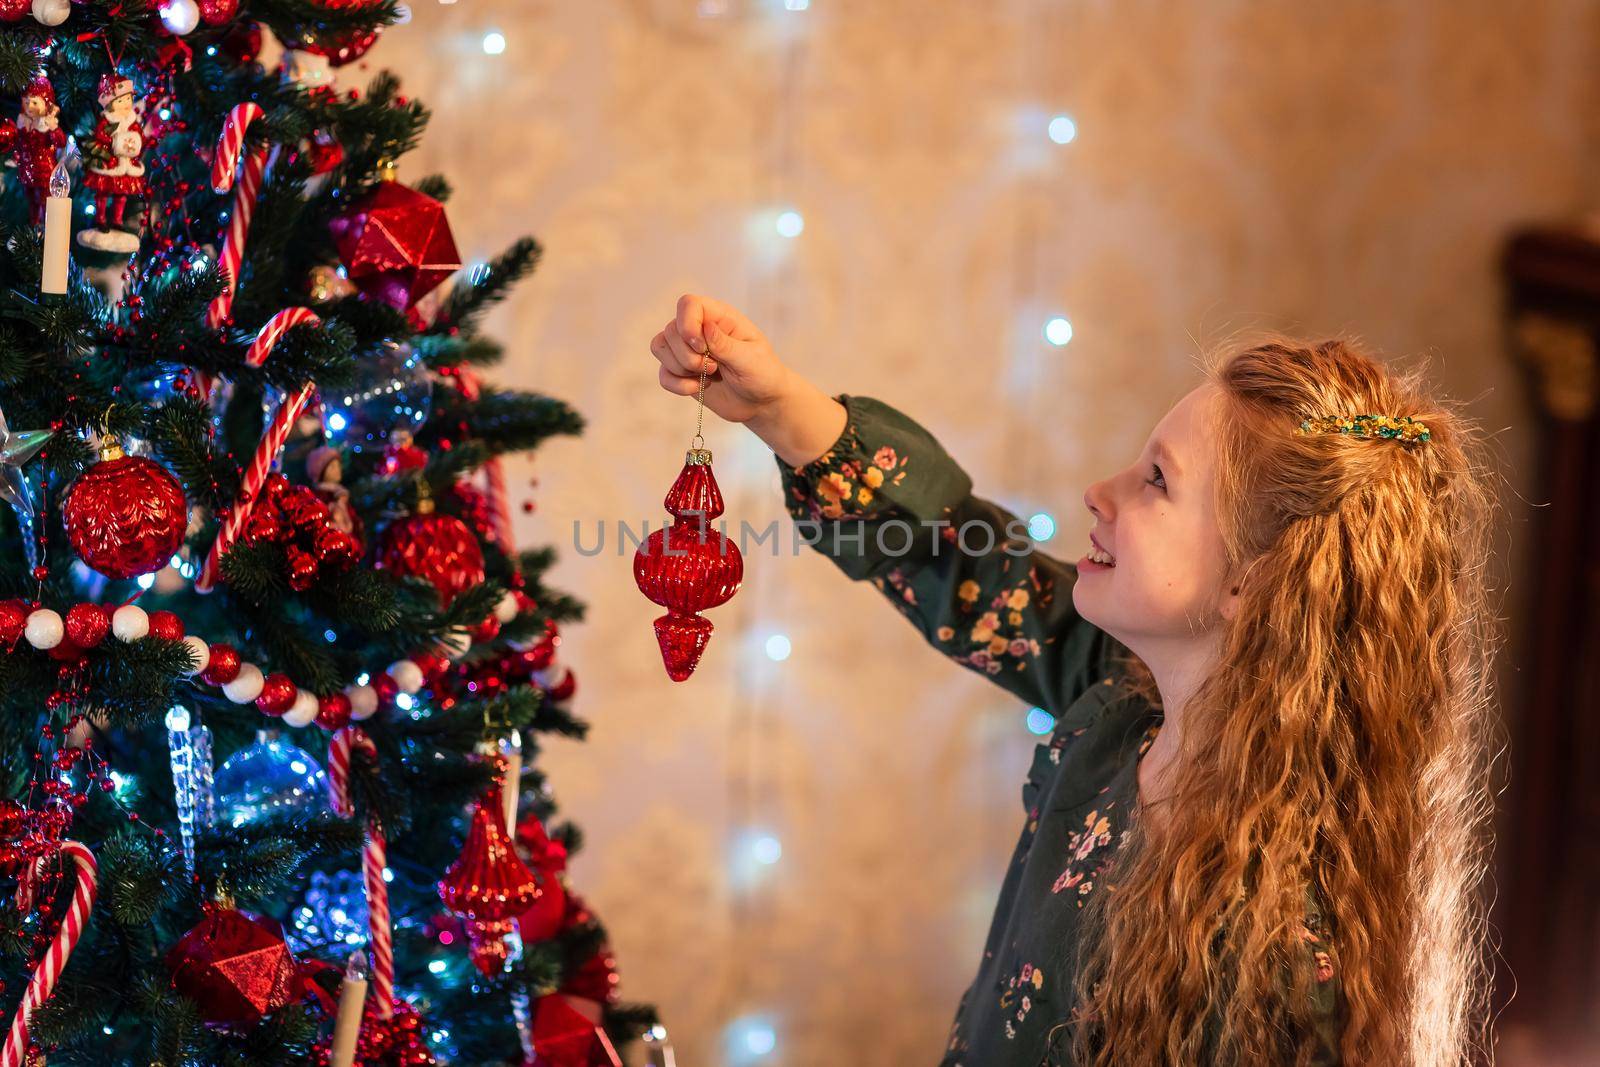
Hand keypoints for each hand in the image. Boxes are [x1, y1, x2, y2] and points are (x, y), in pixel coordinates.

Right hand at [650, 294, 790, 425]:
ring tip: (708, 376)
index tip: (701, 347)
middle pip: (671, 330)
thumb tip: (705, 327)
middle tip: (713, 368)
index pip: (688, 304)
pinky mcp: (682, 371)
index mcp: (720, 318)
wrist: (761, 402)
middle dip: (687, 356)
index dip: (687, 324)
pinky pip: (663, 374)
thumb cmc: (763, 375)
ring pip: (660, 348)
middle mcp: (700, 329)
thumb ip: (726, 344)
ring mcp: (688, 350)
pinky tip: (697, 388)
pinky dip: (677, 385)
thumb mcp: (751, 359)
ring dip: (681, 368)